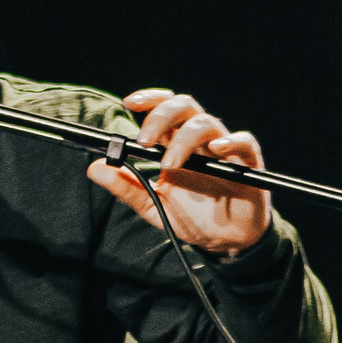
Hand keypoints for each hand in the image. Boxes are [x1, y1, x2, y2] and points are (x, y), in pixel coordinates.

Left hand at [86, 88, 272, 255]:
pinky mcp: (247, 164)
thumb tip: (94, 168)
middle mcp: (199, 141)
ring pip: (207, 122)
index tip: (129, 103)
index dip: (149, 99)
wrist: (226, 243)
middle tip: (145, 141)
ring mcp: (224, 150)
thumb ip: (126, 187)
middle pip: (184, 106)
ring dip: (184, 139)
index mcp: (175, 144)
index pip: (163, 109)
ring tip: (170, 165)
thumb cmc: (192, 218)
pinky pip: (244, 142)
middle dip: (161, 116)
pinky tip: (216, 150)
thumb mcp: (153, 205)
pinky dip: (231, 141)